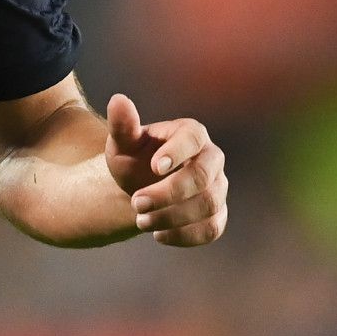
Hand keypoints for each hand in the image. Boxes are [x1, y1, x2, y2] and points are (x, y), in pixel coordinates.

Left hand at [104, 93, 227, 245]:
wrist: (141, 186)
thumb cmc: (134, 157)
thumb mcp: (123, 142)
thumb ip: (122, 124)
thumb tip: (118, 100)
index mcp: (192, 133)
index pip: (193, 139)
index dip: (177, 152)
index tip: (154, 166)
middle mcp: (212, 159)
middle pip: (202, 177)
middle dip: (168, 193)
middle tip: (136, 203)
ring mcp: (218, 188)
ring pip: (207, 206)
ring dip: (172, 217)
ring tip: (141, 220)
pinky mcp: (217, 215)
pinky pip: (211, 229)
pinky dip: (185, 235)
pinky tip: (158, 234)